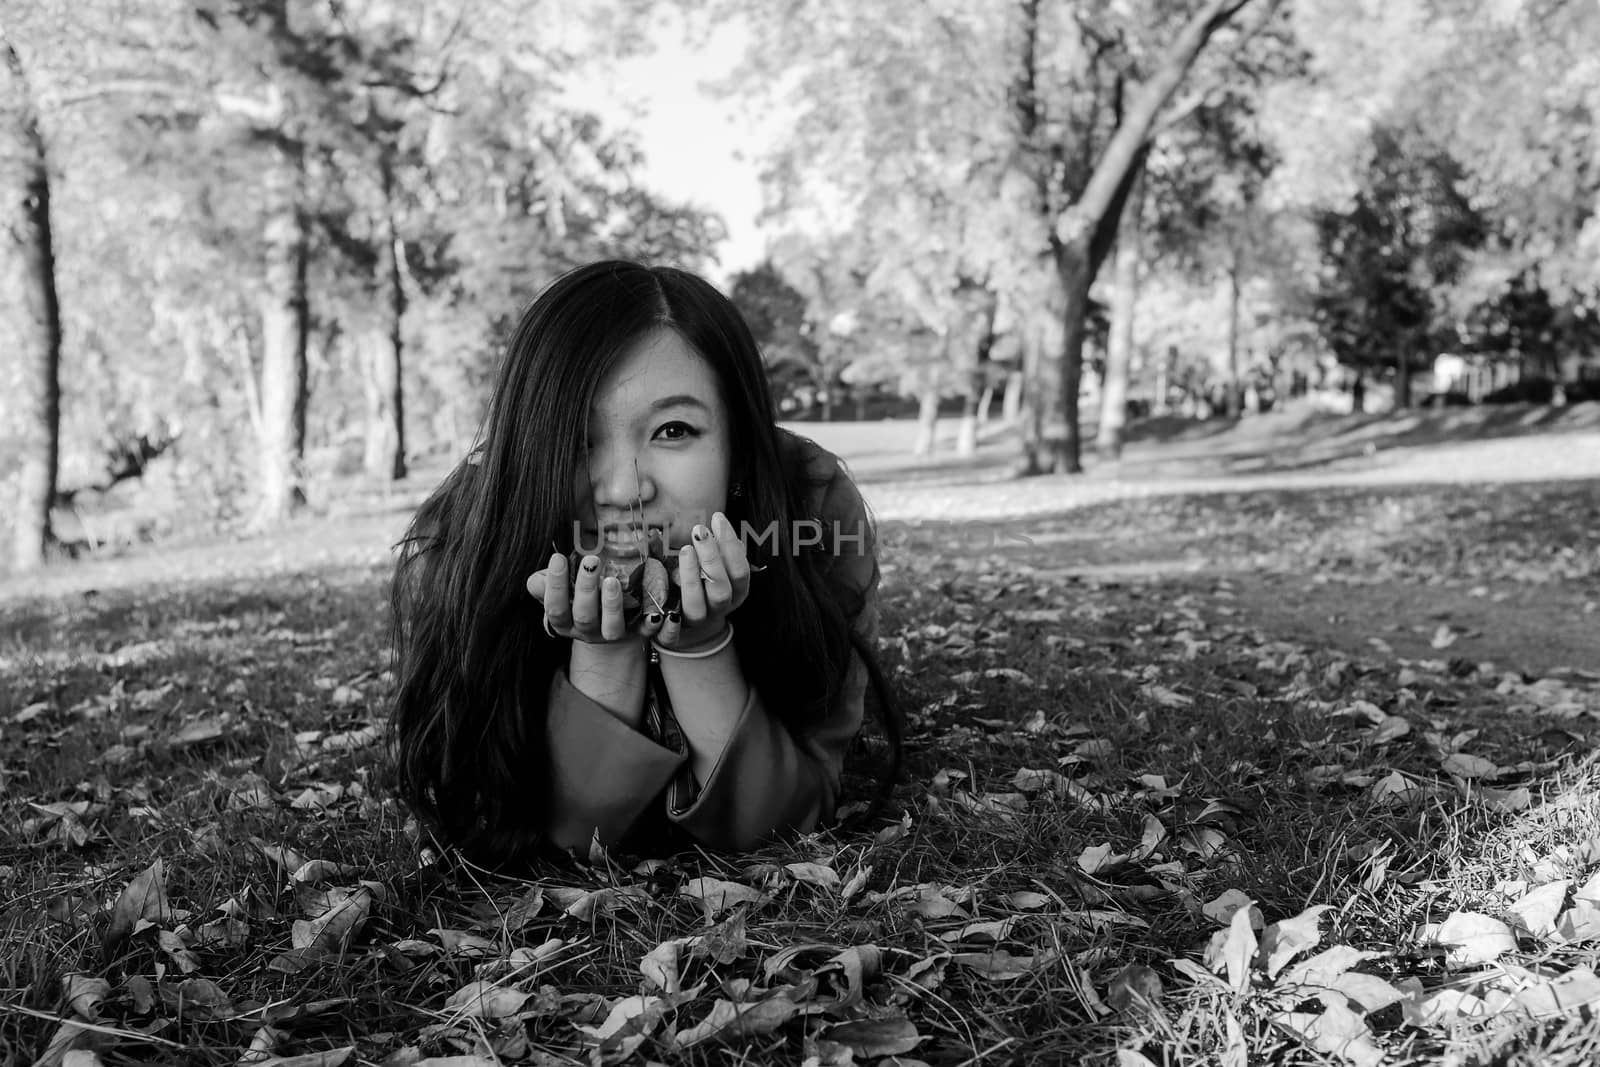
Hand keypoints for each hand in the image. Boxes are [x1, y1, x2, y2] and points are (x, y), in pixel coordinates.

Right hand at [526, 552, 668, 645]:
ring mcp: (612, 635)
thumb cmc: (579, 595)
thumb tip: (535, 581)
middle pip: (584, 616)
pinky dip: (651, 623)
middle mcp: (587, 632)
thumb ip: (546, 584)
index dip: (555, 586)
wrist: (607, 621)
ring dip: (611, 604)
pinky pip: (645, 633)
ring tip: (612, 580)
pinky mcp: (637, 633)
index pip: (555, 608)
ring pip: (611, 628)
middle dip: (585, 589)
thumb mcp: (560, 589)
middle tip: (590, 561)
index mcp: (565, 621)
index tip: (558, 558)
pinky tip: (655, 612)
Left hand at [656, 512, 750, 651]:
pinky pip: (671, 628)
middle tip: (699, 531)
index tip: (717, 518)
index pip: (739, 570)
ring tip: (684, 550)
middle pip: (720, 588)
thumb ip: (720, 550)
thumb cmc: (705, 583)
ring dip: (691, 576)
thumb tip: (718, 523)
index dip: (731, 545)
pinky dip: (666, 610)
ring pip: (697, 604)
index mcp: (736, 592)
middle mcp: (720, 608)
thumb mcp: (717, 566)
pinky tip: (662, 582)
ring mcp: (698, 621)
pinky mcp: (675, 633)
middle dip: (711, 558)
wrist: (690, 623)